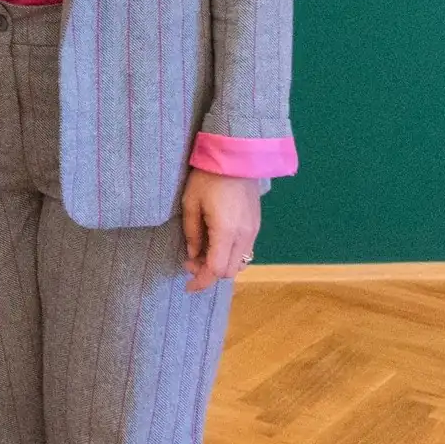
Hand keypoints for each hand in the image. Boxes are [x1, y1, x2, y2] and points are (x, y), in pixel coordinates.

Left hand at [181, 169, 261, 290]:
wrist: (236, 158)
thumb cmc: (207, 178)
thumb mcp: (190, 204)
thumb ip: (192, 233)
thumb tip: (192, 255)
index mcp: (226, 232)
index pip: (216, 269)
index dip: (201, 281)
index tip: (188, 286)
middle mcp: (244, 235)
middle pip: (229, 271)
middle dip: (209, 274)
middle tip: (190, 263)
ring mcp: (253, 231)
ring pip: (239, 263)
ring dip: (221, 265)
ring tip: (201, 254)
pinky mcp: (256, 225)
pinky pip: (245, 251)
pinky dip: (230, 255)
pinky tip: (215, 245)